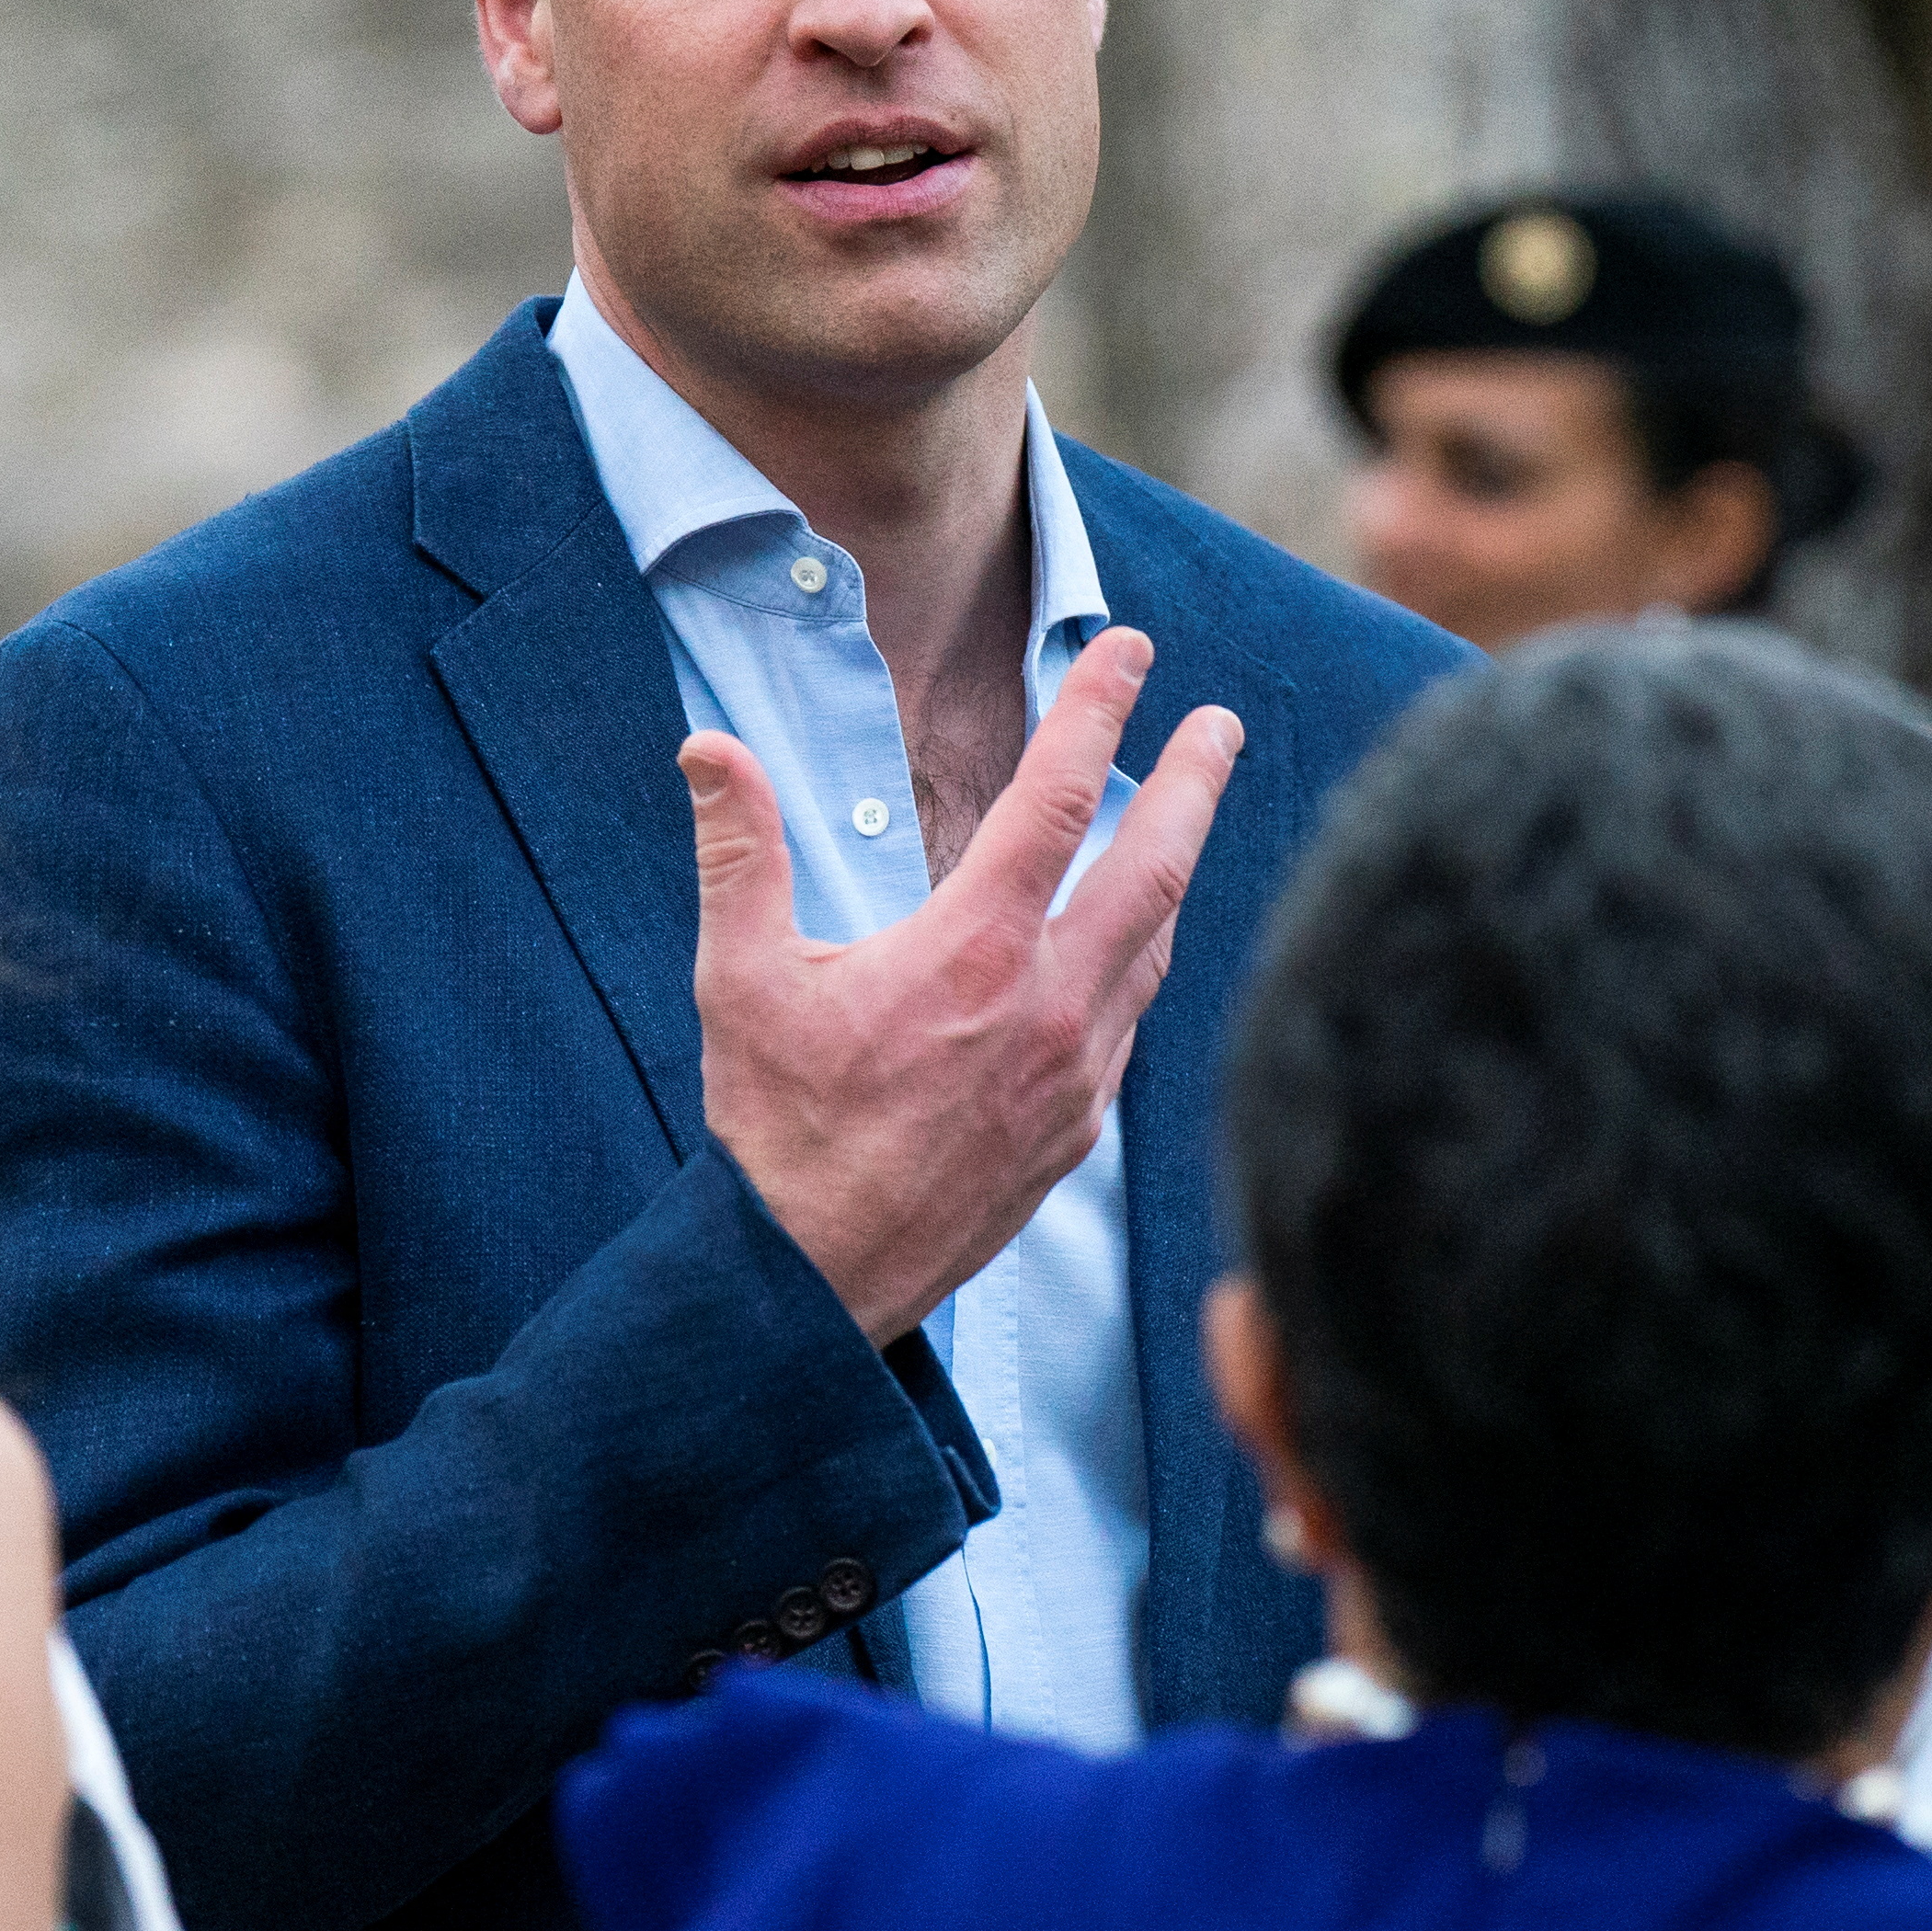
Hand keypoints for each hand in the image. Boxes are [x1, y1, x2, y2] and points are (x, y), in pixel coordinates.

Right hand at [688, 624, 1243, 1341]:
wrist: (816, 1279)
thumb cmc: (776, 1125)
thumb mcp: (740, 978)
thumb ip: (739, 853)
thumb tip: (710, 750)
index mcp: (973, 951)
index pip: (1057, 798)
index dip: (1096, 710)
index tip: (1129, 651)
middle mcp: (1046, 1004)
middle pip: (1155, 865)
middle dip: (1195, 782)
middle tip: (1221, 724)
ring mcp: (1075, 1072)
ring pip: (1153, 948)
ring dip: (1175, 872)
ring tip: (1186, 820)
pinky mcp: (1077, 1131)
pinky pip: (1128, 1024)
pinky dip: (1139, 964)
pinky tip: (1129, 948)